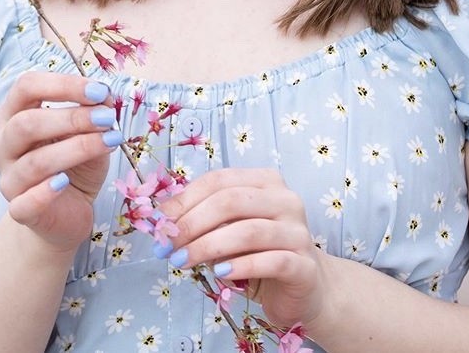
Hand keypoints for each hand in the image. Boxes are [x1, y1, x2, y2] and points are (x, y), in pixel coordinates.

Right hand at [0, 72, 120, 253]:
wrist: (69, 211)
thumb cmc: (76, 162)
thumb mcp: (91, 132)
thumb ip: (95, 113)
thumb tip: (106, 98)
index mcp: (15, 114)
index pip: (27, 87)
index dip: (63, 85)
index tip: (100, 91)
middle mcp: (4, 145)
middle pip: (26, 123)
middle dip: (72, 117)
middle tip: (107, 117)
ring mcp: (8, 179)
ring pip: (34, 161)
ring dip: (77, 148)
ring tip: (110, 141)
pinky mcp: (20, 212)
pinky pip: (25, 203)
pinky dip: (45, 192)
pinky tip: (65, 181)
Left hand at [158, 167, 326, 328]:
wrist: (307, 287)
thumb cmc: (261, 254)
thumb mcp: (230, 230)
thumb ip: (206, 220)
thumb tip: (164, 220)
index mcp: (266, 181)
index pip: (220, 180)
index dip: (186, 199)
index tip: (161, 222)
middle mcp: (286, 200)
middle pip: (231, 201)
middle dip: (192, 224)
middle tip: (168, 247)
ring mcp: (298, 232)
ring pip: (248, 231)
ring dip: (208, 247)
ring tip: (183, 262)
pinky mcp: (304, 265)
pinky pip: (270, 261)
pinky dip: (240, 266)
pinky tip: (220, 274)